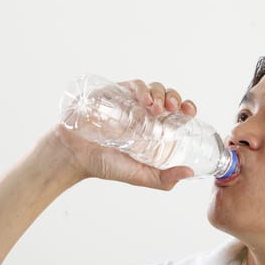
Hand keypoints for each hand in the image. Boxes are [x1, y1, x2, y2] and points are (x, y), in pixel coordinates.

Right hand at [52, 79, 196, 189]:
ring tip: (157, 107)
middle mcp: (143, 113)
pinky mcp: (114, 93)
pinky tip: (144, 99)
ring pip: (153, 88)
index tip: (190, 111)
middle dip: (175, 98)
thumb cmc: (104, 165)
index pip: (176, 113)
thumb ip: (163, 179)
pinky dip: (142, 88)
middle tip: (175, 108)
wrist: (74, 155)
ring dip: (160, 93)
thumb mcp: (139, 175)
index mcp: (154, 129)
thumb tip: (189, 173)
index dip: (186, 108)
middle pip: (167, 97)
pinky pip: (133, 85)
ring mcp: (129, 102)